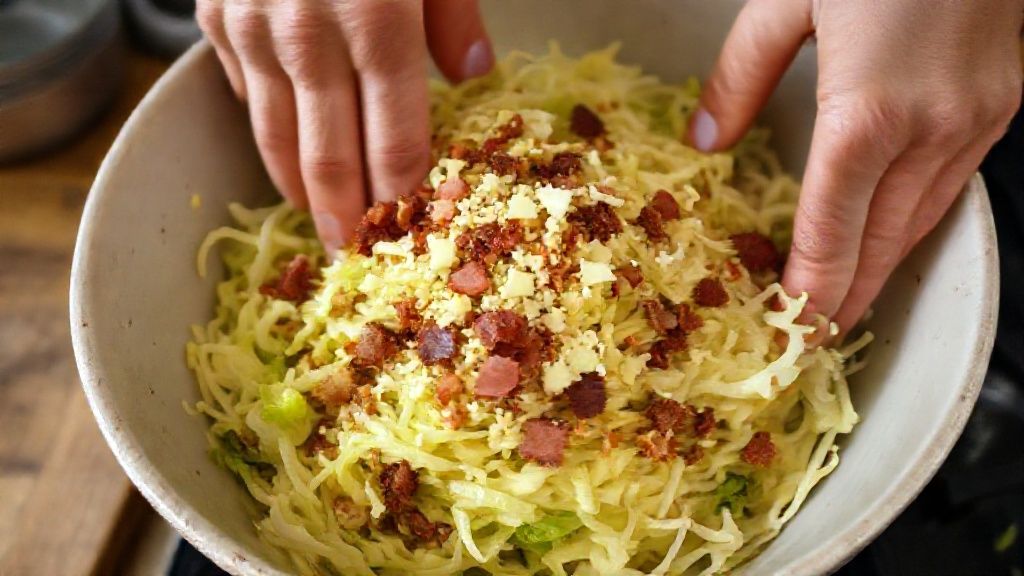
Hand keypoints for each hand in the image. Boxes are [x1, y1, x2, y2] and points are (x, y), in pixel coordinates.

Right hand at [197, 0, 493, 250]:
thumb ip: (454, 10)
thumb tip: (474, 72)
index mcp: (376, 15)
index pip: (396, 138)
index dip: (405, 195)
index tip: (415, 234)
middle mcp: (307, 33)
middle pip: (330, 156)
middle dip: (348, 216)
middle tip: (360, 258)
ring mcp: (251, 28)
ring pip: (276, 138)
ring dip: (301, 192)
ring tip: (322, 229)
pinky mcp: (214, 18)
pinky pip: (242, 98)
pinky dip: (267, 137)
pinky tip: (287, 165)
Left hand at [691, 0, 1022, 332]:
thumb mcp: (786, 0)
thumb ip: (740, 76)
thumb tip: (707, 139)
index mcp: (867, 112)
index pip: (832, 230)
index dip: (814, 288)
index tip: (794, 327)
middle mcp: (932, 129)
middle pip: (881, 242)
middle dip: (848, 297)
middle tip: (816, 338)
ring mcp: (976, 120)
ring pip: (921, 220)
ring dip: (883, 266)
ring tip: (847, 300)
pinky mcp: (1000, 106)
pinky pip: (951, 187)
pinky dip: (914, 222)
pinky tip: (890, 233)